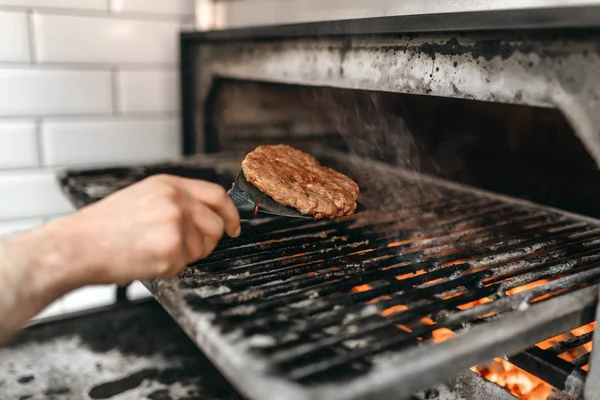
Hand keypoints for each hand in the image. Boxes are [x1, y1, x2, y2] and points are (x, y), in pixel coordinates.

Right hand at [41, 174, 240, 285]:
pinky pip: (185, 265)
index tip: (233, 226)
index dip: (230, 213)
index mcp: (168, 185)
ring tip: (154, 250)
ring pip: (203, 248)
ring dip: (185, 256)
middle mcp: (175, 201)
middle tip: (183, 248)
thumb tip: (204, 215)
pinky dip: (170, 268)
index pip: (217, 195)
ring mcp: (175, 225)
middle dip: (207, 242)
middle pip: (216, 225)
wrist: (77, 246)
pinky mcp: (171, 250)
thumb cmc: (103, 227)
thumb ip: (175, 201)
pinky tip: (147, 259)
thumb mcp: (142, 197)